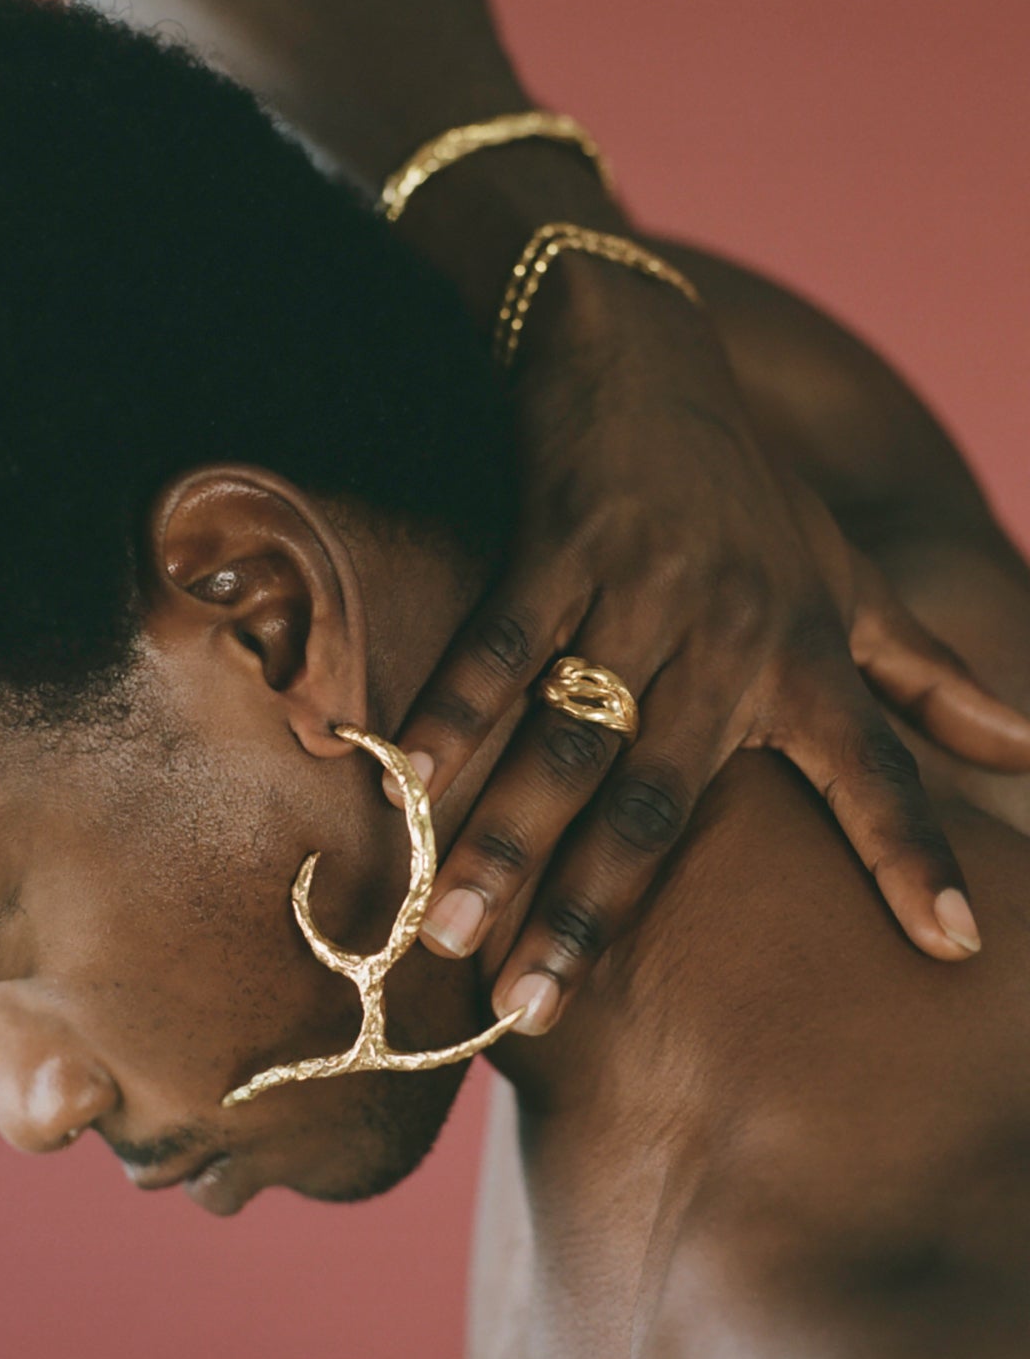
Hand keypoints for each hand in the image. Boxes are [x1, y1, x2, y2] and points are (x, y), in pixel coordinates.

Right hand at [393, 260, 1029, 1034]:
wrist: (648, 351)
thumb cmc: (751, 491)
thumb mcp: (851, 580)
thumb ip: (928, 682)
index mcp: (808, 652)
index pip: (876, 769)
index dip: (913, 854)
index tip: (954, 946)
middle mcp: (732, 633)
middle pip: (661, 799)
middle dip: (596, 909)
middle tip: (539, 1007)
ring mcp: (642, 589)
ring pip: (569, 737)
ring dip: (506, 837)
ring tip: (450, 931)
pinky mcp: (560, 542)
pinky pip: (502, 644)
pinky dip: (452, 711)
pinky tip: (404, 781)